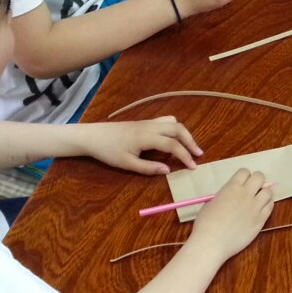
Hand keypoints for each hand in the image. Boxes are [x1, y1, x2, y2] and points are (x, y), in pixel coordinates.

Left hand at [79, 117, 202, 174]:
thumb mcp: (127, 164)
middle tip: (198, 155)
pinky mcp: (144, 122)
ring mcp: (147, 122)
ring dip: (184, 133)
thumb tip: (167, 170)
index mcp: (146, 137)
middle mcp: (150, 126)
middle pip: (178, 128)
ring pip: (173, 122)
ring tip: (189, 147)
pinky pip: (165, 121)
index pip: (172, 144)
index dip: (185, 155)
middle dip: (190, 141)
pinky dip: (174, 129)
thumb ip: (148, 168)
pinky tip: (173, 140)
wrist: (92, 136)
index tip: (193, 167)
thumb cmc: (108, 151)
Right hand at [187, 169, 274, 261]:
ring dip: (264, 193)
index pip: (245, 171)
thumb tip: (230, 195)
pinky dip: (267, 205)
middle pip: (260, 177)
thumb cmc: (206, 223)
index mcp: (231, 187)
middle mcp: (245, 194)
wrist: (212, 242)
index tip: (243, 182)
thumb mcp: (211, 202)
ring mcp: (255, 207)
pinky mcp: (260, 220)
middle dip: (257, 180)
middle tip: (254, 188)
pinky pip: (270, 207)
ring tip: (260, 198)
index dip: (244, 176)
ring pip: (268, 192)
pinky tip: (262, 208)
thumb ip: (224, 195)